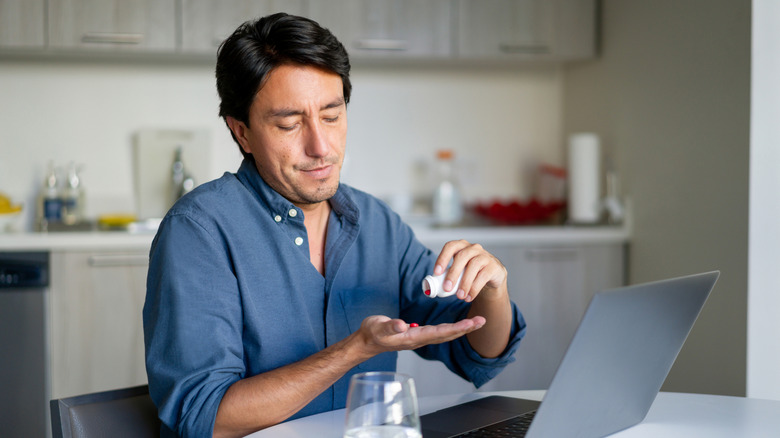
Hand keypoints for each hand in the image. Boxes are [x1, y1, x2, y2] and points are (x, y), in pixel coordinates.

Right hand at [355, 315, 485, 355]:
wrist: (366, 341)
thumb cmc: (372, 333)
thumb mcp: (378, 327)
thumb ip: (391, 326)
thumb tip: (403, 325)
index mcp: (413, 337)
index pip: (440, 333)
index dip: (456, 328)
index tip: (471, 324)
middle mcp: (419, 339)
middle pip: (447, 334)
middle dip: (465, 329)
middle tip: (482, 321)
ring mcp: (419, 338)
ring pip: (445, 334)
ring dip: (461, 329)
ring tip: (475, 323)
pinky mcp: (417, 335)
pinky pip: (439, 332)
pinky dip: (451, 328)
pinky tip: (457, 326)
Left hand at [434, 240, 507, 302]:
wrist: (491, 277)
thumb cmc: (469, 273)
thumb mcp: (458, 272)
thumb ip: (447, 275)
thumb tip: (431, 287)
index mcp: (461, 246)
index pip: (450, 247)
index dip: (442, 258)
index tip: (437, 272)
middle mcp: (473, 248)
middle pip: (461, 256)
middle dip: (453, 273)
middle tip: (447, 288)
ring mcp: (485, 256)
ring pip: (473, 266)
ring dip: (464, 283)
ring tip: (459, 296)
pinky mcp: (494, 266)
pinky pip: (483, 276)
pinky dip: (475, 288)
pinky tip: (469, 297)